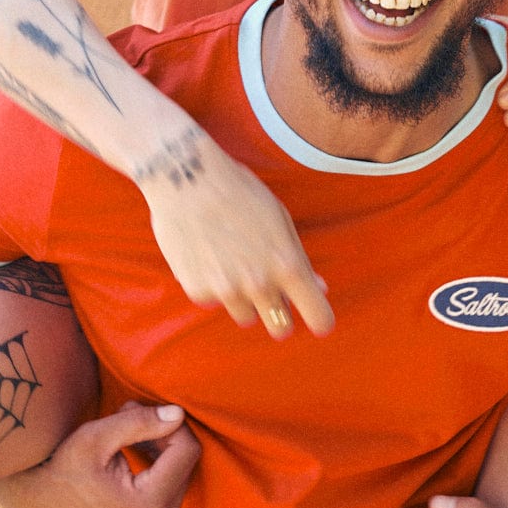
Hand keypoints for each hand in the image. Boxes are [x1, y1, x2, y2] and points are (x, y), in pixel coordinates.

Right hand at [0, 401, 200, 507]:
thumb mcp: (97, 437)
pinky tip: (132, 448)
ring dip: (158, 441)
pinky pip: (173, 476)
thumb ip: (140, 422)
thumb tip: (179, 413)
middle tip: (126, 419)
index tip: (135, 412)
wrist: (41, 501)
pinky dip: (157, 456)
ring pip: (181, 464)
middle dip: (161, 431)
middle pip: (186, 457)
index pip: (186, 448)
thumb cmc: (65, 466)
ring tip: (124, 434)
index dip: (167, 422)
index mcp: (149, 505)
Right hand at [140, 130, 334, 339]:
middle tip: (272, 296)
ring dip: (244, 299)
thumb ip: (298, 258)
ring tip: (232, 262)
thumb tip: (319, 288)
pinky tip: (207, 255)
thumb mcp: (279, 219)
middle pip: (281, 329)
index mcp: (287, 265)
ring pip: (246, 316)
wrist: (186, 178)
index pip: (318, 316)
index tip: (317, 317)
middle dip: (281, 316)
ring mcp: (227, 291)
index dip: (320, 319)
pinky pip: (214, 300)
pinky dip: (214, 286)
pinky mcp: (197, 291)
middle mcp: (259, 284)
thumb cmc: (240, 192)